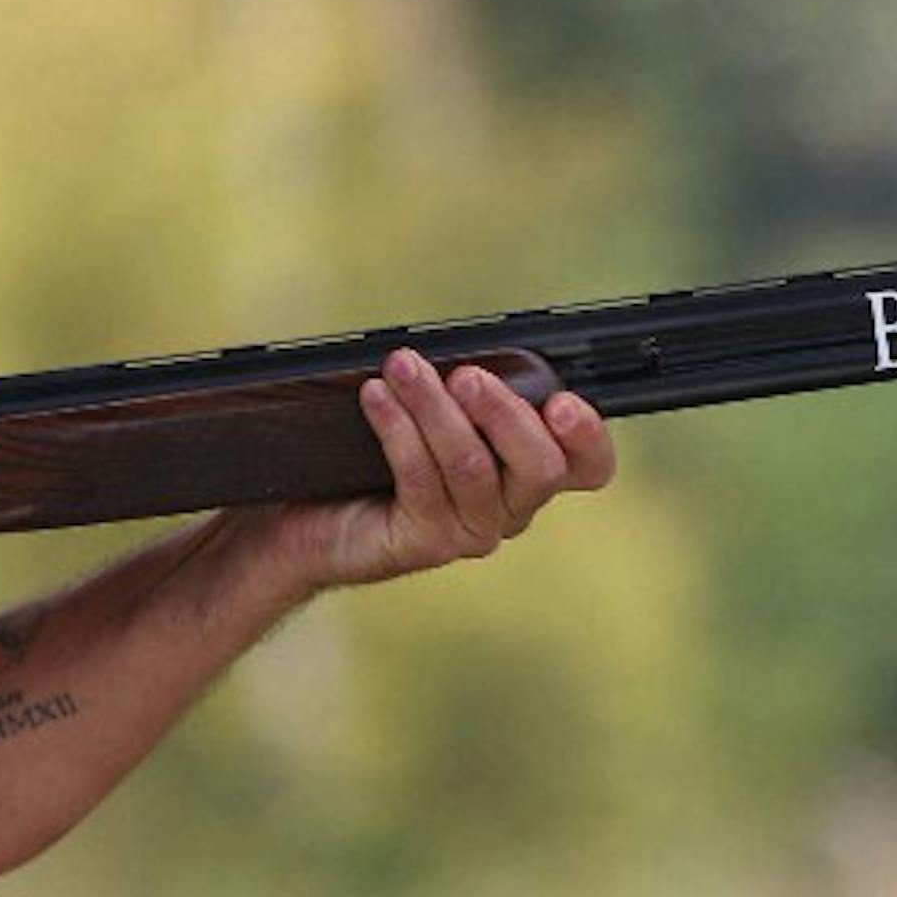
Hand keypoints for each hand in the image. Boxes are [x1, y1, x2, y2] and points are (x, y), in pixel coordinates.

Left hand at [240, 348, 619, 594]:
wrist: (308, 518)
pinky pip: (421, 480)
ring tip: (402, 368)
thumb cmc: (372, 457)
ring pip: (472, 468)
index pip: (589, 467)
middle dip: (504, 413)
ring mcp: (470, 531)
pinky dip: (398, 430)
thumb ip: (468, 389)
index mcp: (526, 472)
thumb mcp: (434, 409)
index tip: (562, 401)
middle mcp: (509, 509)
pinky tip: (376, 397)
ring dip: (436, 410)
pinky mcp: (425, 543)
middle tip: (465, 375)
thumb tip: (470, 353)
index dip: (588, 437)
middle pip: (540, 468)